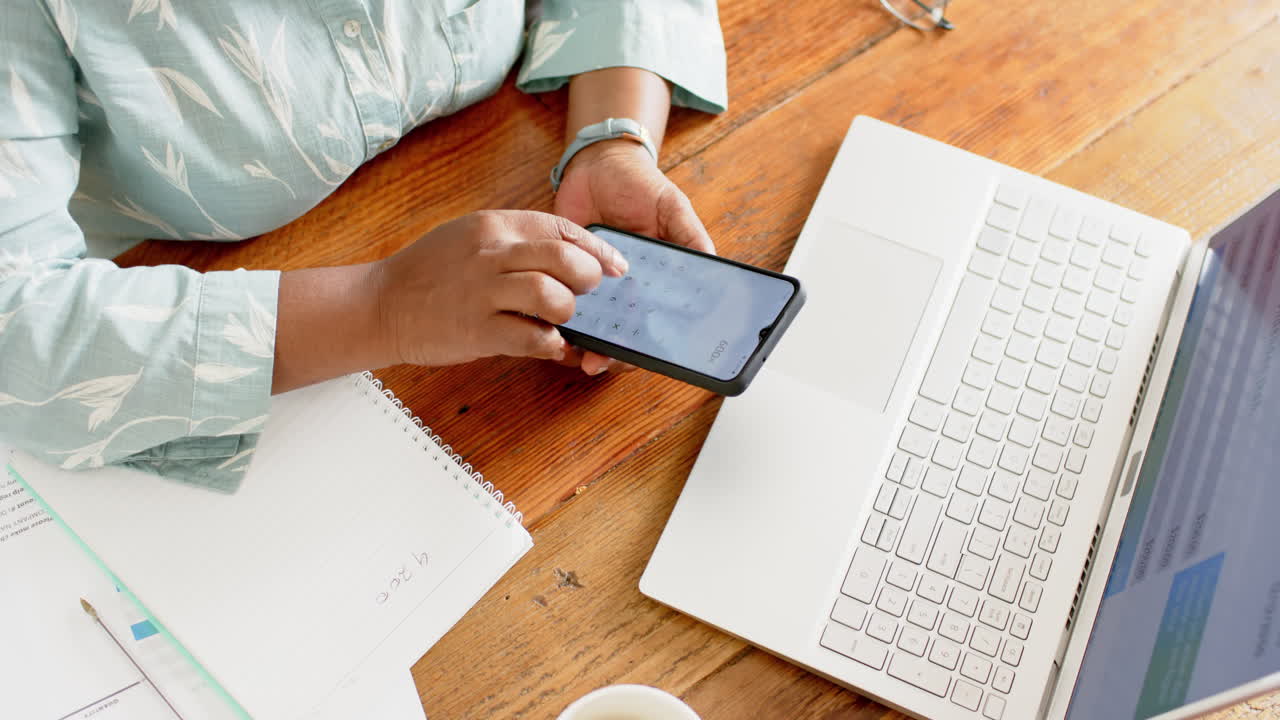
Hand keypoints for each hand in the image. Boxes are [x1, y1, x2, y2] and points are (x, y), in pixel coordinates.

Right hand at [372, 210, 626, 366]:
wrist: (379, 305)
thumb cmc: (428, 274)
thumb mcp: (469, 238)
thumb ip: (515, 244)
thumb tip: (567, 258)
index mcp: (493, 227)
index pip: (560, 228)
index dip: (596, 249)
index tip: (614, 267)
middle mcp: (490, 255)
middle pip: (563, 258)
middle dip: (588, 279)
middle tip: (589, 294)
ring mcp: (483, 293)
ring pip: (552, 296)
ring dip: (568, 312)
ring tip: (561, 320)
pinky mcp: (477, 331)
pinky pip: (532, 338)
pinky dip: (550, 345)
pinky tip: (547, 345)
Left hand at [554, 140, 714, 373]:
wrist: (596, 163)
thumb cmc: (639, 185)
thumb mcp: (672, 206)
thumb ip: (690, 237)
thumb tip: (712, 266)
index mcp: (655, 279)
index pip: (659, 320)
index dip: (656, 342)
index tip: (652, 356)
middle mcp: (626, 289)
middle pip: (625, 332)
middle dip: (617, 352)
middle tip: (605, 361)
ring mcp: (595, 285)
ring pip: (593, 326)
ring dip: (589, 343)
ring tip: (582, 354)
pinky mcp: (565, 275)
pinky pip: (563, 303)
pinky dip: (561, 320)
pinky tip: (559, 331)